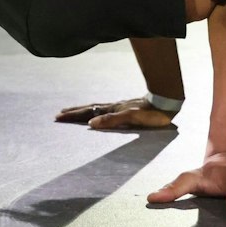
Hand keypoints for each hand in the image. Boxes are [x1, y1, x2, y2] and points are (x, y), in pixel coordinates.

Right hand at [55, 97, 177, 130]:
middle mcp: (113, 107)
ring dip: (82, 111)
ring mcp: (118, 107)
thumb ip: (112, 120)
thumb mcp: (132, 118)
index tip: (59, 117)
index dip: (73, 115)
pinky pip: (104, 110)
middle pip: (89, 108)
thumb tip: (91, 123)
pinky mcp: (125, 109)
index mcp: (113, 110)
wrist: (166, 104)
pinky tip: (96, 114)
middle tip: (59, 114)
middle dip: (73, 112)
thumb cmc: (151, 114)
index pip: (88, 112)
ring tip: (72, 112)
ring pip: (96, 108)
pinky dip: (94, 112)